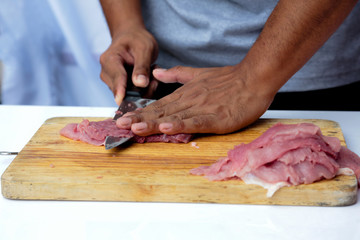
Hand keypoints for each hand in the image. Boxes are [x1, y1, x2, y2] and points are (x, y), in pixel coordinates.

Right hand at [99, 26, 158, 104]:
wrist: (131, 38)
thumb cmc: (136, 39)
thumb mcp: (144, 48)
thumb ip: (142, 66)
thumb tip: (140, 83)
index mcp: (109, 60)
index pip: (116, 77)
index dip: (120, 89)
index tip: (121, 100)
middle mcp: (107, 73)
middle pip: (122, 90)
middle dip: (141, 89)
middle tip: (155, 76)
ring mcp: (112, 82)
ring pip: (128, 95)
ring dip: (144, 89)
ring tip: (152, 72)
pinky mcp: (120, 88)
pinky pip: (132, 95)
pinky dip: (143, 90)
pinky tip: (149, 78)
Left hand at [116, 65, 275, 134]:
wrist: (254, 78)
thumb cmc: (229, 79)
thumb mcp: (199, 74)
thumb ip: (177, 74)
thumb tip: (157, 72)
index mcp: (186, 93)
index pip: (159, 104)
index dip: (141, 112)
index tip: (124, 118)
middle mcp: (190, 101)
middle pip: (162, 111)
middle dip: (140, 118)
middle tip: (120, 125)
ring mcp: (202, 109)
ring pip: (174, 117)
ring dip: (154, 123)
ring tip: (135, 127)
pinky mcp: (216, 118)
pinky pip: (196, 122)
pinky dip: (181, 125)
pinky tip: (167, 128)